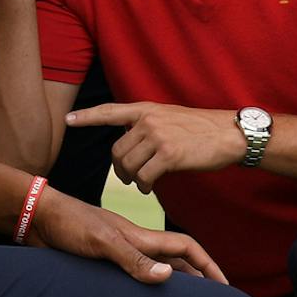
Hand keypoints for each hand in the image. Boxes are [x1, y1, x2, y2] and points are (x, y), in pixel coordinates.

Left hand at [24, 186, 226, 285]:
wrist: (37, 217)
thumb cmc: (69, 222)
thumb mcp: (102, 241)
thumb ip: (133, 258)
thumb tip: (168, 276)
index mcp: (139, 236)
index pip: (184, 246)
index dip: (207, 265)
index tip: (224, 285)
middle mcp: (133, 243)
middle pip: (174, 260)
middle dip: (196, 277)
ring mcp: (118, 251)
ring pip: (155, 268)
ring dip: (173, 282)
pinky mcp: (101, 261)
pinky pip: (133, 275)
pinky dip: (145, 286)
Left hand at [67, 101, 244, 190]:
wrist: (229, 134)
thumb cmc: (201, 130)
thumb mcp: (170, 117)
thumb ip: (147, 124)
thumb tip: (130, 139)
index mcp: (146, 109)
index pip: (110, 111)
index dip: (87, 116)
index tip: (68, 119)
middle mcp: (148, 120)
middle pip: (117, 150)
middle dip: (120, 168)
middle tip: (129, 178)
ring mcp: (158, 136)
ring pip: (128, 165)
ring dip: (132, 180)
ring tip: (141, 184)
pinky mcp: (169, 155)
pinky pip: (144, 177)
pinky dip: (144, 186)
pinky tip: (149, 188)